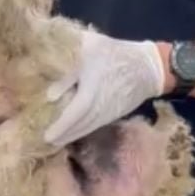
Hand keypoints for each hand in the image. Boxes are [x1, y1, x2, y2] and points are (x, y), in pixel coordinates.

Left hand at [42, 30, 164, 147]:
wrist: (148, 66)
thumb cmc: (113, 53)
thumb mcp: (87, 53)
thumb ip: (68, 74)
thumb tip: (49, 96)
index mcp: (92, 89)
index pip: (75, 113)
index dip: (61, 126)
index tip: (46, 136)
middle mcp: (101, 105)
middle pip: (80, 125)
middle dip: (63, 134)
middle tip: (48, 142)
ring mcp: (109, 111)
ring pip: (88, 127)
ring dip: (72, 135)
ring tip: (57, 141)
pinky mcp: (115, 113)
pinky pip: (96, 125)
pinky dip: (84, 130)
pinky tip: (75, 132)